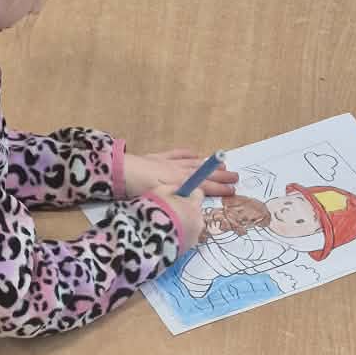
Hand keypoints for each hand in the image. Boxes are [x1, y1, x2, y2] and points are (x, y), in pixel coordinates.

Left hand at [120, 148, 236, 200]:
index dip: (219, 188)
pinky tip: (194, 153)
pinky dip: (186, 153)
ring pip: (193, 163)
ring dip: (208, 164)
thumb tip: (195, 202)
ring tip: (221, 165)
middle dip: (220, 176)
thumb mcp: (160, 197)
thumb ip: (178, 198)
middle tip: (236, 177)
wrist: (119, 171)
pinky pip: (176, 154)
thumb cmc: (137, 188)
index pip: (204, 185)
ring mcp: (167, 162)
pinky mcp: (157, 158)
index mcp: (179, 181)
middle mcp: (177, 170)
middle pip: (203, 173)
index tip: (234, 190)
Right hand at [152, 187, 206, 247]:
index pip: (198, 194)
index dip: (188, 194)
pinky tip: (166, 237)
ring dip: (183, 226)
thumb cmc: (156, 211)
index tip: (178, 196)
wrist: (150, 238)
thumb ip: (173, 188)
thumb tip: (178, 189)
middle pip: (195, 212)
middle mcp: (199, 222)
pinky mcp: (187, 250)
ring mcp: (194, 238)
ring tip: (166, 228)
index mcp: (194, 205)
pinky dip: (178, 237)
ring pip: (191, 227)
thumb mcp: (161, 191)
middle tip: (170, 213)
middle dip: (186, 211)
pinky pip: (185, 239)